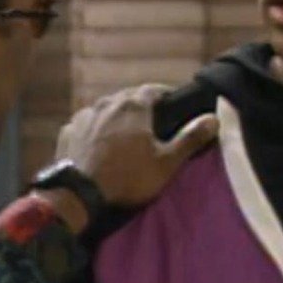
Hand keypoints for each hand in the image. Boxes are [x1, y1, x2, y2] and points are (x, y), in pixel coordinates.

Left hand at [55, 84, 218, 209]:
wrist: (79, 193)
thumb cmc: (128, 176)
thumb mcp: (166, 162)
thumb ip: (190, 139)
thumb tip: (214, 118)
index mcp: (134, 106)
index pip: (154, 89)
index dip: (165, 95)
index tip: (173, 104)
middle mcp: (108, 102)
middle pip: (129, 97)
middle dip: (141, 106)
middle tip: (152, 122)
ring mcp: (85, 115)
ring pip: (106, 108)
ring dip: (117, 116)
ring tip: (125, 133)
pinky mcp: (69, 130)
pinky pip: (87, 123)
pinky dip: (96, 128)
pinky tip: (99, 143)